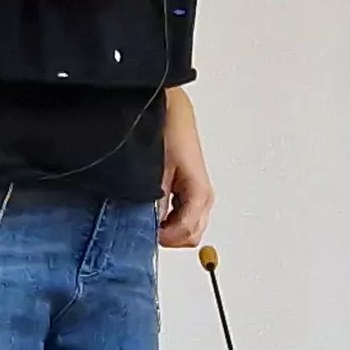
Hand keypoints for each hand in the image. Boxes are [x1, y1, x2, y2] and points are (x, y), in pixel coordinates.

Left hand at [157, 90, 214, 249]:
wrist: (172, 111)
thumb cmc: (168, 132)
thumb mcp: (156, 169)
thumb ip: (155, 199)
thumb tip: (149, 223)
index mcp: (200, 192)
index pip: (187, 231)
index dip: (165, 237)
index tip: (145, 233)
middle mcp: (204, 196)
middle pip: (191, 235)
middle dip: (169, 236)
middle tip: (145, 229)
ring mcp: (200, 195)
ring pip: (189, 229)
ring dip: (170, 229)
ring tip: (148, 218)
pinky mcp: (192, 191)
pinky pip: (185, 217)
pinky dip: (170, 221)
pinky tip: (155, 212)